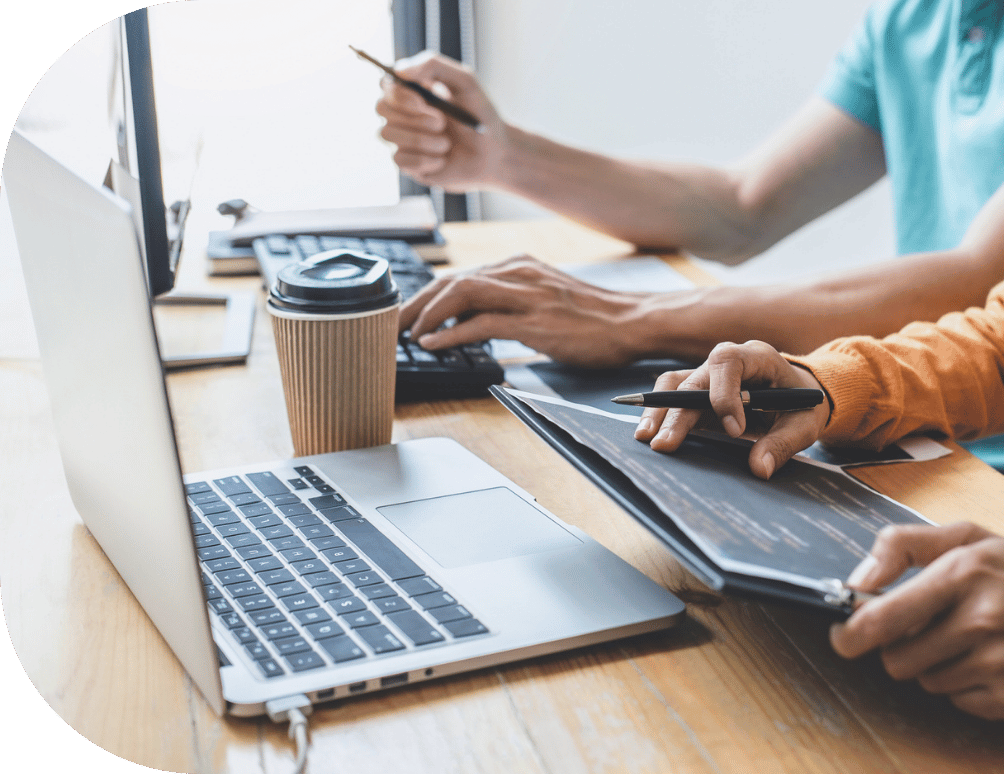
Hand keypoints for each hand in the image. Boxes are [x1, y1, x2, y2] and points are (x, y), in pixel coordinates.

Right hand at [375, 51, 505, 190]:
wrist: (495, 154)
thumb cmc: (480, 116)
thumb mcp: (465, 82)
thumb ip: (434, 65)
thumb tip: (400, 69)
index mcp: (414, 90)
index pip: (386, 84)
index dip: (399, 92)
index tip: (423, 100)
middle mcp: (403, 113)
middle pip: (380, 107)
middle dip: (413, 117)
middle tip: (442, 123)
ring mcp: (403, 139)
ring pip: (387, 133)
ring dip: (422, 139)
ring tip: (447, 143)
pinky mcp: (407, 164)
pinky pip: (400, 159)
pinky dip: (425, 159)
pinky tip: (443, 159)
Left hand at [400, 254, 658, 367]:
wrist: (633, 322)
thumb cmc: (592, 317)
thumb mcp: (544, 298)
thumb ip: (506, 302)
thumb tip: (465, 320)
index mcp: (519, 266)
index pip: (460, 276)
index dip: (427, 296)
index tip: (407, 315)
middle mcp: (518, 274)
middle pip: (452, 282)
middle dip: (417, 304)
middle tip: (394, 326)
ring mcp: (527, 296)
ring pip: (461, 294)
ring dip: (427, 315)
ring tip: (408, 335)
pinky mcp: (536, 321)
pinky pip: (481, 323)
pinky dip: (451, 334)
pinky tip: (434, 344)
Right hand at [634, 340, 830, 478]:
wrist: (798, 397)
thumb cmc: (802, 405)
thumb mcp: (804, 424)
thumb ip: (783, 443)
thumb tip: (759, 468)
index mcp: (756, 357)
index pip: (728, 362)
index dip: (724, 393)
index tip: (734, 430)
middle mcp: (725, 362)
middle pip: (693, 380)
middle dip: (677, 413)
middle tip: (665, 445)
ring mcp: (707, 376)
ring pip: (673, 385)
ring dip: (658, 411)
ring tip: (645, 438)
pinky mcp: (697, 393)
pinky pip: (671, 398)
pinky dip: (659, 415)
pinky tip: (649, 435)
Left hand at [830, 522, 1003, 719]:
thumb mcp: (963, 537)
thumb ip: (900, 545)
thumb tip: (858, 581)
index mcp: (961, 573)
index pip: (883, 619)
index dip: (851, 633)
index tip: (842, 635)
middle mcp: (982, 619)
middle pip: (897, 660)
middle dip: (901, 646)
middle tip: (925, 626)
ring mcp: (1002, 660)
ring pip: (928, 681)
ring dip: (934, 664)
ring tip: (964, 637)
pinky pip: (960, 700)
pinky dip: (965, 684)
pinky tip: (985, 658)